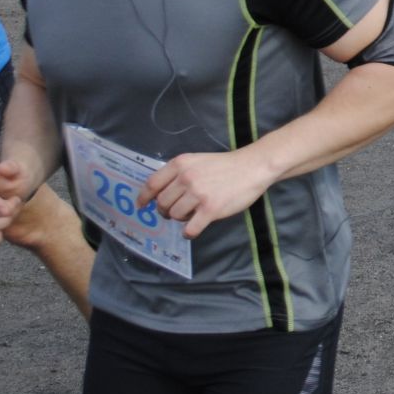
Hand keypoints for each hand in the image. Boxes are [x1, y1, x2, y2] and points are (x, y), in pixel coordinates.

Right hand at [0, 160, 32, 247]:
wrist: (17, 190)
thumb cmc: (18, 179)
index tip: (16, 201)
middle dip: (7, 212)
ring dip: (3, 224)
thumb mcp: (20, 170)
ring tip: (11, 214)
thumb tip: (3, 168)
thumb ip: (13, 167)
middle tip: (17, 204)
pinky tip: (2, 231)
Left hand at [138, 151, 275, 238]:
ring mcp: (198, 194)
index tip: (141, 205)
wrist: (252, 167)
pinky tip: (193, 230)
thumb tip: (162, 194)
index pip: (152, 183)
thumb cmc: (225, 165)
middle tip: (174, 212)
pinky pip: (190, 228)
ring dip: (180, 219)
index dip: (144, 197)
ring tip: (190, 216)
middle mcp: (186, 178)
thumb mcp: (197, 160)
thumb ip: (179, 173)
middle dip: (165, 210)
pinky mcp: (210, 209)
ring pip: (175, 215)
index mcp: (180, 164)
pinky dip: (189, 232)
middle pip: (162, 202)